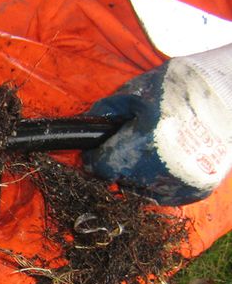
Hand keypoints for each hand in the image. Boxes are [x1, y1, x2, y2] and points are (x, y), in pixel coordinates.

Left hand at [83, 46, 231, 205]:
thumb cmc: (182, 86)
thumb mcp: (137, 90)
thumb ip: (107, 111)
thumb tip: (86, 130)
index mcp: (147, 140)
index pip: (103, 166)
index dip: (95, 158)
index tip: (96, 152)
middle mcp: (165, 166)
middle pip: (120, 180)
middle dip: (116, 165)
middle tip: (125, 147)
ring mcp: (184, 181)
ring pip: (140, 191)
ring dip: (135, 177)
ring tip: (147, 152)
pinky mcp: (198, 189)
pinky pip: (163, 196)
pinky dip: (156, 184)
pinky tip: (161, 162)